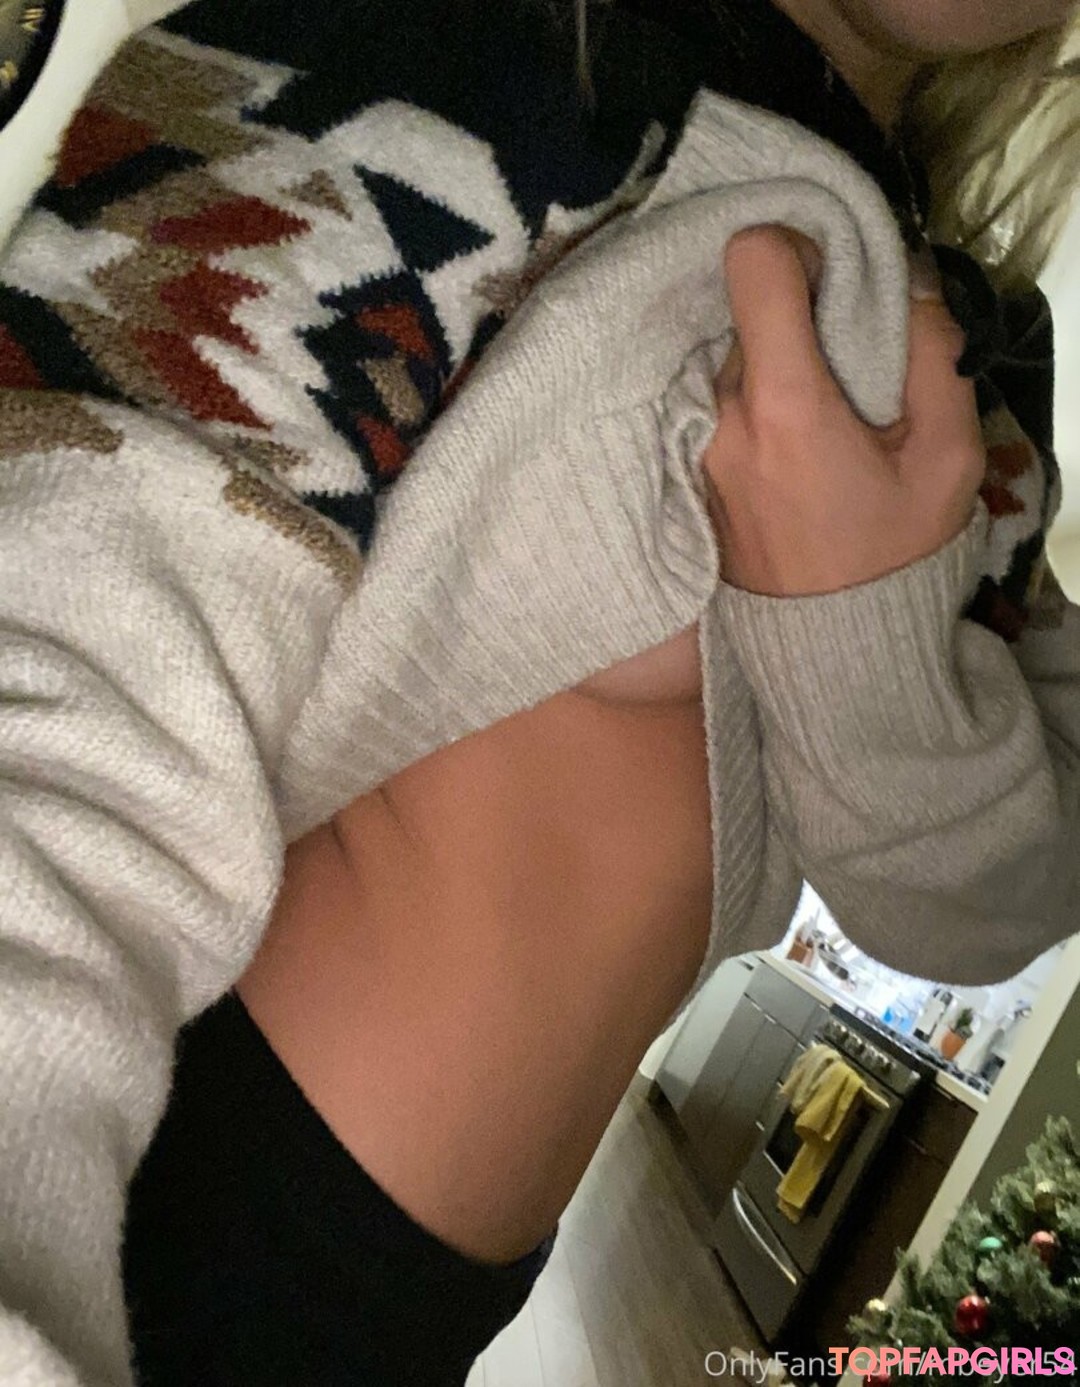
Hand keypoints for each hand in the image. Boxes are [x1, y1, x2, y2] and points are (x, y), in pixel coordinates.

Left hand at [701, 226, 986, 596]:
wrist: (832, 647)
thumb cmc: (895, 554)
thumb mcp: (947, 458)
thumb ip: (932, 356)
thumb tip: (905, 284)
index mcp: (785, 405)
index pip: (753, 263)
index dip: (796, 247)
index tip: (833, 279)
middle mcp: (723, 416)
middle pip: (747, 313)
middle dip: (799, 322)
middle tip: (849, 370)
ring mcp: (697, 445)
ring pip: (733, 358)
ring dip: (778, 367)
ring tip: (826, 422)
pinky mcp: (689, 469)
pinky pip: (719, 401)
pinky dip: (757, 403)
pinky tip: (795, 449)